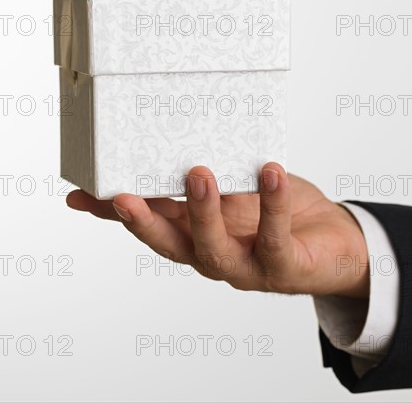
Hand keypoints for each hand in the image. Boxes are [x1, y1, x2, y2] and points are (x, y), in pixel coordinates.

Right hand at [66, 163, 368, 298]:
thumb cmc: (278, 213)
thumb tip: (183, 143)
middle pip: (169, 246)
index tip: (78, 195)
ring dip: (203, 213)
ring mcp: (245, 267)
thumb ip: (211, 178)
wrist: (333, 243)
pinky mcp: (283, 268)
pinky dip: (271, 204)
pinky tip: (269, 170)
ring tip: (199, 174)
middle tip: (123, 197)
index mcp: (196, 233)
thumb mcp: (238, 192)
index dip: (111, 214)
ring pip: (213, 249)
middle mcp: (212, 255)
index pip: (149, 222)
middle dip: (143, 224)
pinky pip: (274, 237)